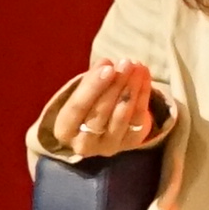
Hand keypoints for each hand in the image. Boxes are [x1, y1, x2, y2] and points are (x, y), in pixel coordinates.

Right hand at [49, 60, 165, 156]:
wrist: (94, 129)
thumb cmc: (83, 105)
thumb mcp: (79, 92)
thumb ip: (90, 79)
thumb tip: (106, 64)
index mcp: (64, 130)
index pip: (78, 107)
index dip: (94, 86)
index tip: (108, 67)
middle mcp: (84, 143)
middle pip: (101, 112)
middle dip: (116, 85)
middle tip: (126, 63)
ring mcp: (108, 146)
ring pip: (121, 116)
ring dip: (132, 89)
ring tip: (138, 67)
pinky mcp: (129, 143)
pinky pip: (138, 119)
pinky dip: (143, 96)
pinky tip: (144, 77)